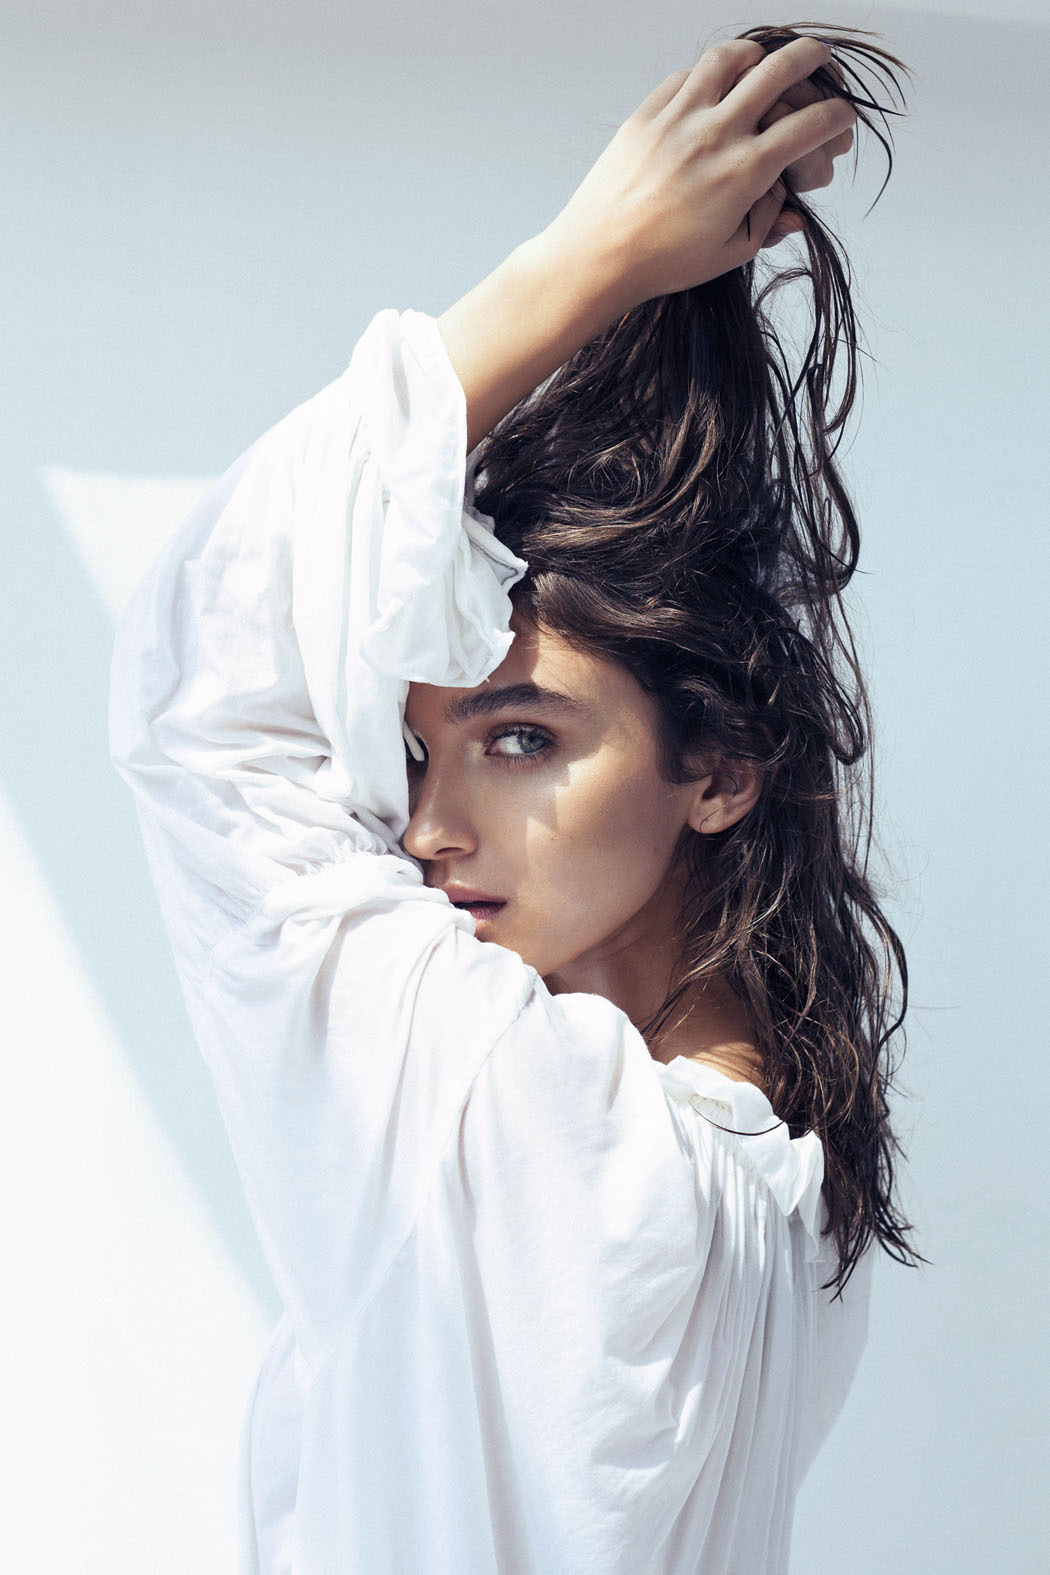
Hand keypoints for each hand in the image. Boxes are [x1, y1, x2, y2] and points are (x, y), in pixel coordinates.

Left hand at [541, 36, 856, 306]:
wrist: (598, 256)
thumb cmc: (662, 262)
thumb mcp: (730, 253)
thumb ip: (769, 222)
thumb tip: (794, 207)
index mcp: (745, 172)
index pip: (811, 126)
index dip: (838, 117)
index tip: (843, 118)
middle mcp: (717, 134)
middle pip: (780, 70)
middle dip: (812, 58)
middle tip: (821, 57)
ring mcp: (680, 117)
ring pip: (732, 57)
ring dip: (758, 53)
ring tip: (765, 59)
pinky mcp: (648, 112)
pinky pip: (688, 73)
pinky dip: (710, 72)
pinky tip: (716, 84)